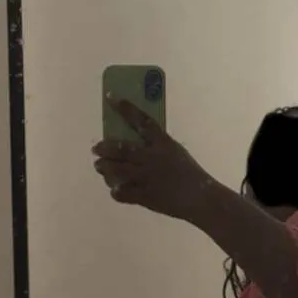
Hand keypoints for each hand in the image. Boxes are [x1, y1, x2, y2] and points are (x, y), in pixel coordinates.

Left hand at [92, 99, 214, 221]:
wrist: (201, 199)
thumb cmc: (192, 175)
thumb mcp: (177, 154)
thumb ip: (158, 148)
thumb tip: (135, 145)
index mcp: (164, 144)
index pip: (143, 122)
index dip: (127, 109)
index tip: (111, 99)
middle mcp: (152, 158)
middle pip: (121, 148)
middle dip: (105, 148)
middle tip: (96, 148)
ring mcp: (146, 177)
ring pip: (116, 170)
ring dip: (104, 167)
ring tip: (100, 166)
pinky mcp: (144, 195)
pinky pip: (122, 192)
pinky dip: (116, 190)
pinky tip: (116, 189)